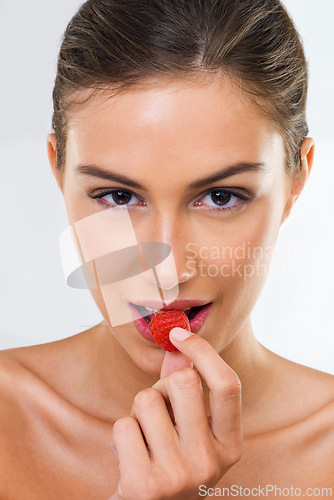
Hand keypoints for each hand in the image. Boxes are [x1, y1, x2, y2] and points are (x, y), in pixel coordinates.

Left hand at [110, 327, 242, 498]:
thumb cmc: (171, 465)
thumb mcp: (190, 431)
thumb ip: (187, 389)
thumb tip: (177, 346)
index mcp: (230, 446)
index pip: (227, 384)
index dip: (203, 351)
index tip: (178, 333)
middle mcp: (211, 462)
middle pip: (183, 381)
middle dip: (162, 385)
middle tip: (158, 408)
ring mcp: (179, 475)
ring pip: (146, 400)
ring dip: (138, 412)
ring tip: (144, 438)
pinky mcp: (145, 485)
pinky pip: (124, 425)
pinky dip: (122, 434)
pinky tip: (130, 456)